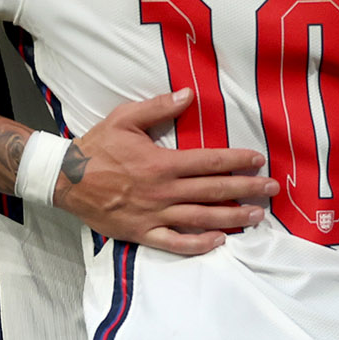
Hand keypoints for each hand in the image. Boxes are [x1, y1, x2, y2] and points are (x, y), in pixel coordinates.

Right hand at [55, 90, 279, 255]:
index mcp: (162, 163)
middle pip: (214, 190)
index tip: (258, 160)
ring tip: (257, 216)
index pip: (210, 162)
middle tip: (272, 189)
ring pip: (202, 218)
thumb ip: (158, 107)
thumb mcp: (124, 118)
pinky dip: (198, 245)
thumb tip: (188, 95)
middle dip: (247, 189)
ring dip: (232, 217)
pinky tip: (219, 242)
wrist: (66, 179)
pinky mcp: (143, 233)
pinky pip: (175, 243)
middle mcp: (164, 191)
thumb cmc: (96, 146)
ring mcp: (155, 215)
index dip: (238, 160)